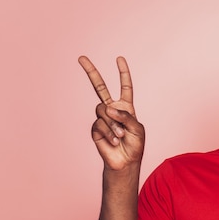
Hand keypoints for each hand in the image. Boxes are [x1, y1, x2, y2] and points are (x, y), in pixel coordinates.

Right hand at [78, 56, 144, 170]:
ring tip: (121, 136)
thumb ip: (126, 116)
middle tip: (81, 58)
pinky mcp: (95, 128)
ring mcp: (103, 118)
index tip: (119, 59)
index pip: (125, 87)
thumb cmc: (135, 145)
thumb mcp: (137, 129)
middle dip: (91, 72)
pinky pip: (99, 124)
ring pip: (102, 110)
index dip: (123, 73)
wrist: (126, 161)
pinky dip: (109, 133)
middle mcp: (112, 109)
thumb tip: (108, 108)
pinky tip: (114, 141)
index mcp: (125, 107)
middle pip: (100, 87)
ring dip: (113, 124)